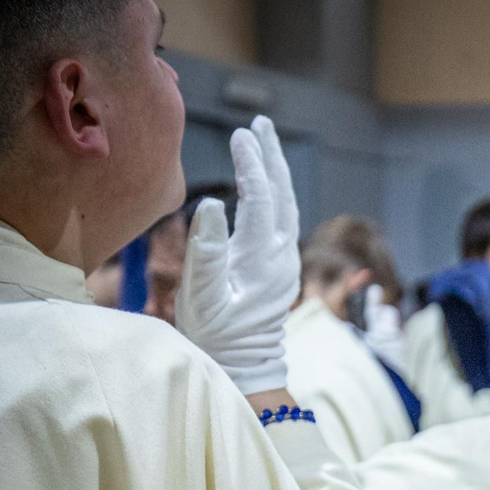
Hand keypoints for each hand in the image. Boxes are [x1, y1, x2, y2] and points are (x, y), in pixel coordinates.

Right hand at [174, 116, 301, 395]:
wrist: (245, 367)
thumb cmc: (218, 335)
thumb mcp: (202, 297)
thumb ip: (206, 252)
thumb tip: (212, 204)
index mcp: (261, 259)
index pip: (260, 200)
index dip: (251, 165)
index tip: (241, 135)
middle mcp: (281, 256)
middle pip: (281, 195)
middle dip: (271, 157)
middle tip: (260, 122)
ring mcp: (285, 261)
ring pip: (286, 205)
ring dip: (276, 171)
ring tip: (263, 141)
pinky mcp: (281, 266)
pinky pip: (283, 219)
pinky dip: (275, 192)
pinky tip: (265, 183)